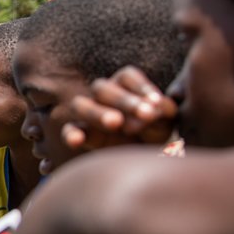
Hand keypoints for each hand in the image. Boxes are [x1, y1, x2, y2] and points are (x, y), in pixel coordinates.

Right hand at [61, 66, 177, 151]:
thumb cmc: (153, 132)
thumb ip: (164, 112)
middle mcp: (103, 96)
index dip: (141, 86)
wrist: (142, 156)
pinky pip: (69, 130)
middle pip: (102, 88)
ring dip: (97, 113)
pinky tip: (77, 141)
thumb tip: (161, 105)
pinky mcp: (81, 135)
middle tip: (145, 115)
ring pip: (81, 104)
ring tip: (116, 123)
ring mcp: (89, 115)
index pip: (126, 77)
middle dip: (123, 101)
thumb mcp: (164, 122)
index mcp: (123, 86)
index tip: (156, 102)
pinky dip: (71, 134)